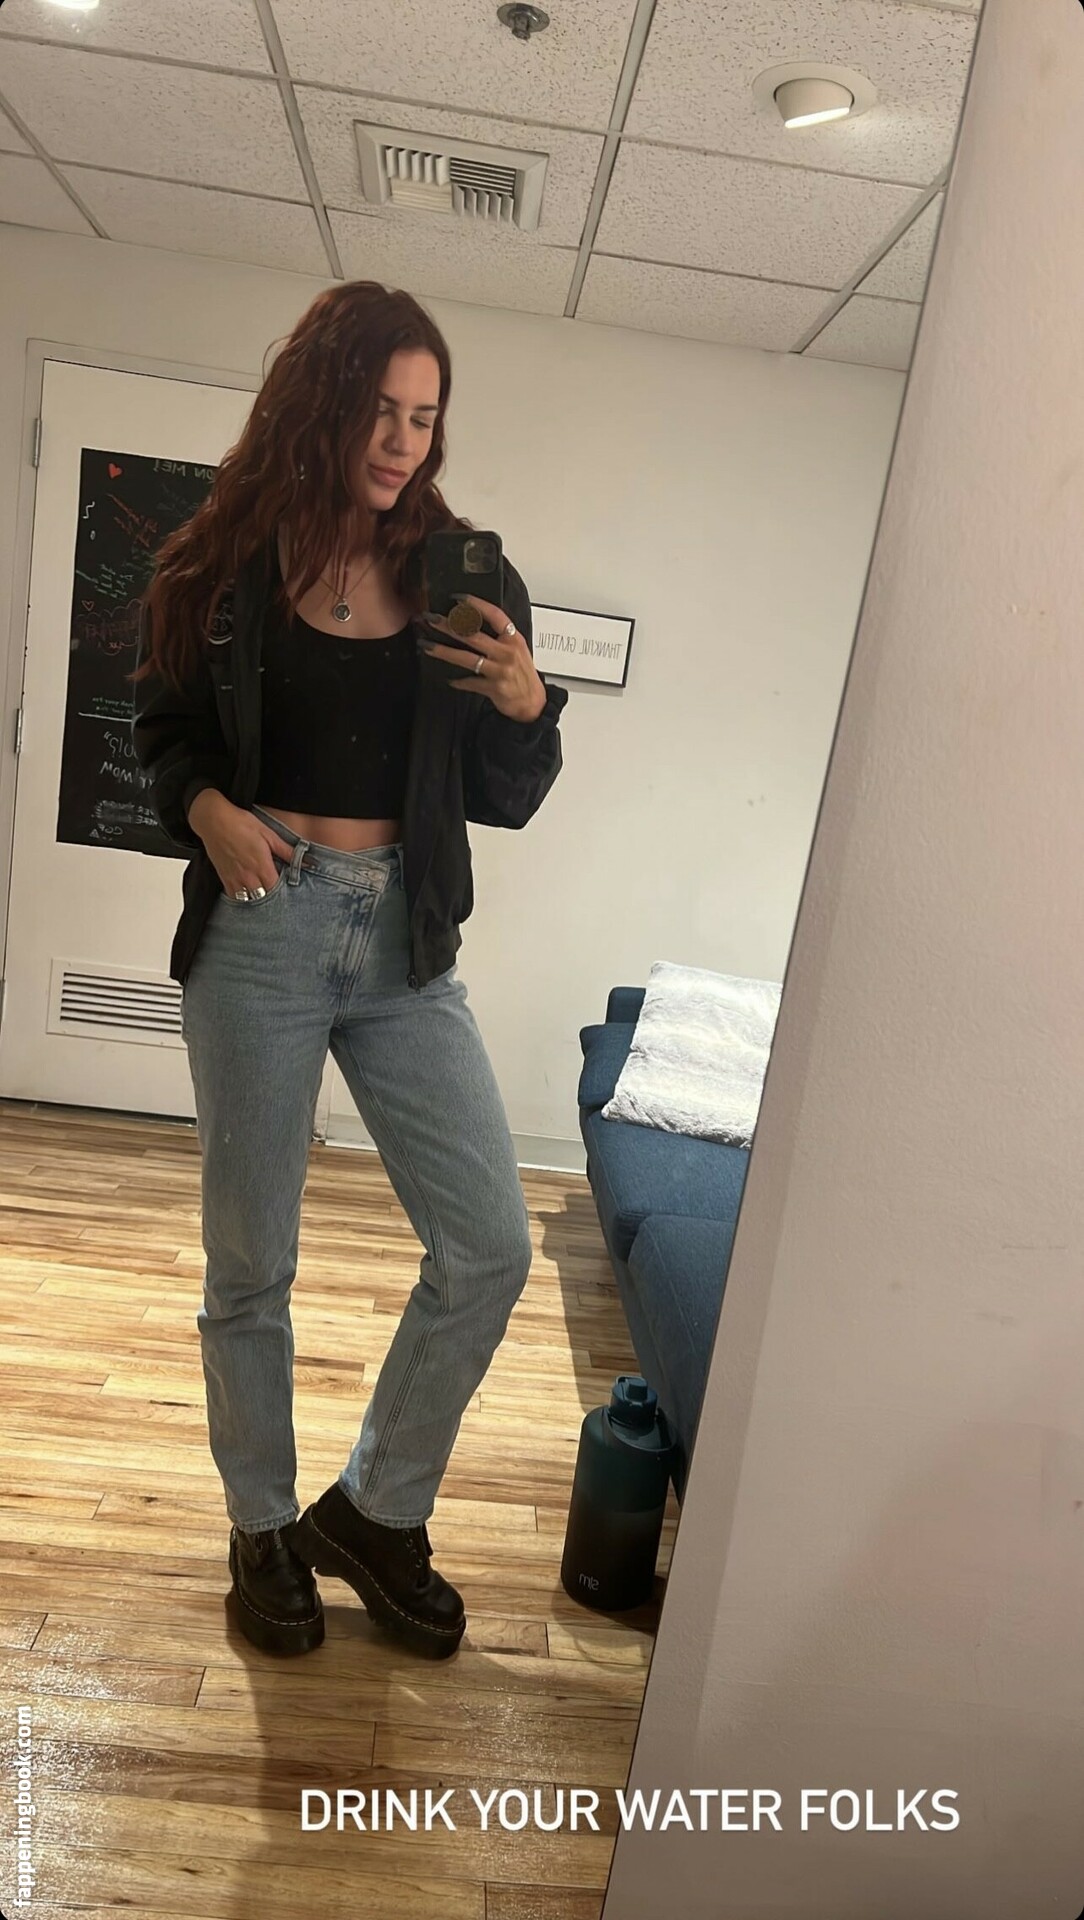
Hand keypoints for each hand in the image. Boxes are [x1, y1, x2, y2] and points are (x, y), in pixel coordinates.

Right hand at [187, 791, 293, 896]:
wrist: (214, 820)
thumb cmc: (241, 824)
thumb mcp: (269, 834)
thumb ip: (287, 851)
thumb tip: (307, 861)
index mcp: (262, 866)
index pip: (277, 890)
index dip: (284, 893)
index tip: (289, 890)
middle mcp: (248, 876)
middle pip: (264, 898)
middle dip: (272, 898)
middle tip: (277, 894)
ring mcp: (235, 878)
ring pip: (248, 900)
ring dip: (257, 899)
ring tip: (263, 894)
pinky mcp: (224, 877)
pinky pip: (233, 896)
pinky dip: (242, 897)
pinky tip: (247, 893)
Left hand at [420, 596, 546, 722]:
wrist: (533, 702)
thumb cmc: (523, 674)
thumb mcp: (518, 649)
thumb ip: (500, 636)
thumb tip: (472, 622)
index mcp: (513, 639)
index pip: (494, 615)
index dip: (476, 604)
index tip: (458, 598)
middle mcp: (507, 652)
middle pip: (474, 635)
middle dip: (449, 625)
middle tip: (432, 619)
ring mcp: (500, 670)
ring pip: (467, 658)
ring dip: (444, 651)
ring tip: (427, 646)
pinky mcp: (494, 688)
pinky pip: (470, 682)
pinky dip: (458, 681)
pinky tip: (449, 679)